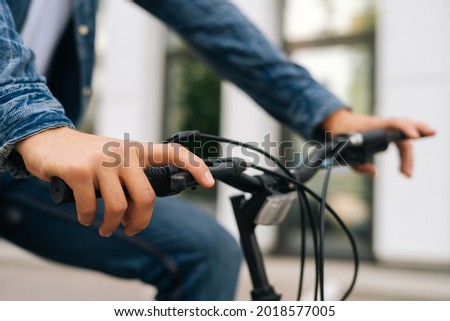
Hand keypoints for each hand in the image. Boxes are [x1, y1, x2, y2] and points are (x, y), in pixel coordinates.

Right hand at [15, 127, 214, 236]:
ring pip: (118, 207)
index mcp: (135, 150)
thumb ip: (131, 178)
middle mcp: (122, 153)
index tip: (209, 182)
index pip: (172, 152)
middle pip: (146, 197)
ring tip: (105, 228)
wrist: (47, 141)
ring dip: (111, 225)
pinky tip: (85, 217)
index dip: (194, 166)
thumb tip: (141, 211)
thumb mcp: (114, 159)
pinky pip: (90, 208)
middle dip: (140, 221)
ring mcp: (101, 161)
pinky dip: (87, 219)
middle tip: (130, 229)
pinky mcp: (79, 171)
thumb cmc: (86, 157)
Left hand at [321, 109, 435, 176]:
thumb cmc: (341, 133)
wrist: (340, 123)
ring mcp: (386, 129)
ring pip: (405, 136)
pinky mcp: (387, 135)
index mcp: (373, 125)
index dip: (405, 128)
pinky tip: (405, 168)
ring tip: (407, 173)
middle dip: (419, 132)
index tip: (414, 137)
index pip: (393, 124)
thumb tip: (374, 173)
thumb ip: (357, 161)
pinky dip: (405, 155)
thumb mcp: (343, 147)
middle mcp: (383, 125)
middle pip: (405, 127)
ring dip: (409, 155)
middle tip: (430, 137)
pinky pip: (400, 142)